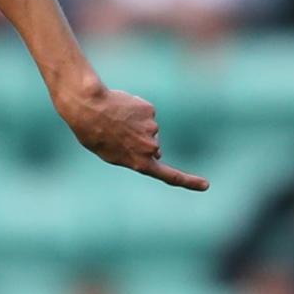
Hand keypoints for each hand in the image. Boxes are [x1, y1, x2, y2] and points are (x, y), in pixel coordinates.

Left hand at [54, 82, 207, 190]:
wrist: (88, 108)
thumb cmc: (94, 134)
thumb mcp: (112, 155)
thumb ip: (136, 157)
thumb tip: (158, 151)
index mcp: (140, 163)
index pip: (170, 176)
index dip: (189, 182)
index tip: (205, 185)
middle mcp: (150, 148)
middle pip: (154, 147)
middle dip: (140, 142)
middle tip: (117, 136)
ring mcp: (152, 128)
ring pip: (148, 129)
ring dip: (134, 125)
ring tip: (114, 121)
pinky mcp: (150, 110)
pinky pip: (144, 113)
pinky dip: (134, 111)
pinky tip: (119, 110)